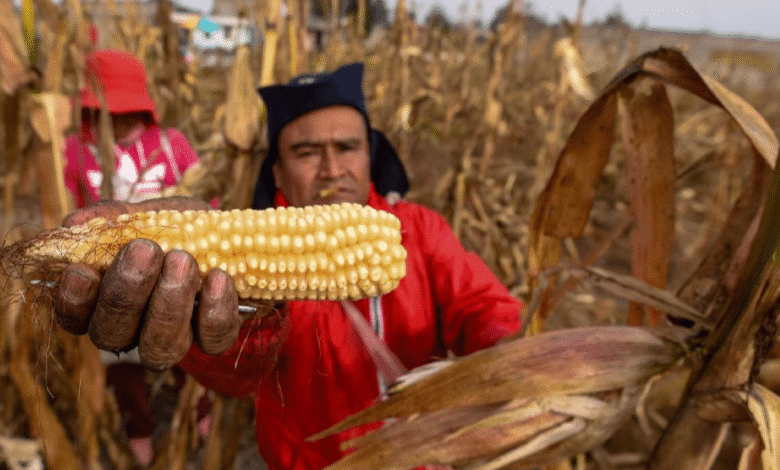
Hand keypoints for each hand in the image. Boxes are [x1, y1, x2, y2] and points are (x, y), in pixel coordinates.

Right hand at [53, 197, 241, 369]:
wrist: (233, 237)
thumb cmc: (179, 229)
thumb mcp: (150, 215)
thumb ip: (115, 218)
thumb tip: (76, 222)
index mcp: (105, 302)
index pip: (76, 317)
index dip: (74, 301)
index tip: (82, 270)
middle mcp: (133, 331)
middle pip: (112, 334)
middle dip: (125, 294)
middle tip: (145, 250)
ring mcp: (173, 341)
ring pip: (159, 347)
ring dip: (168, 304)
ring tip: (182, 260)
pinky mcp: (214, 339)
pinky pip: (212, 340)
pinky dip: (215, 310)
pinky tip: (217, 277)